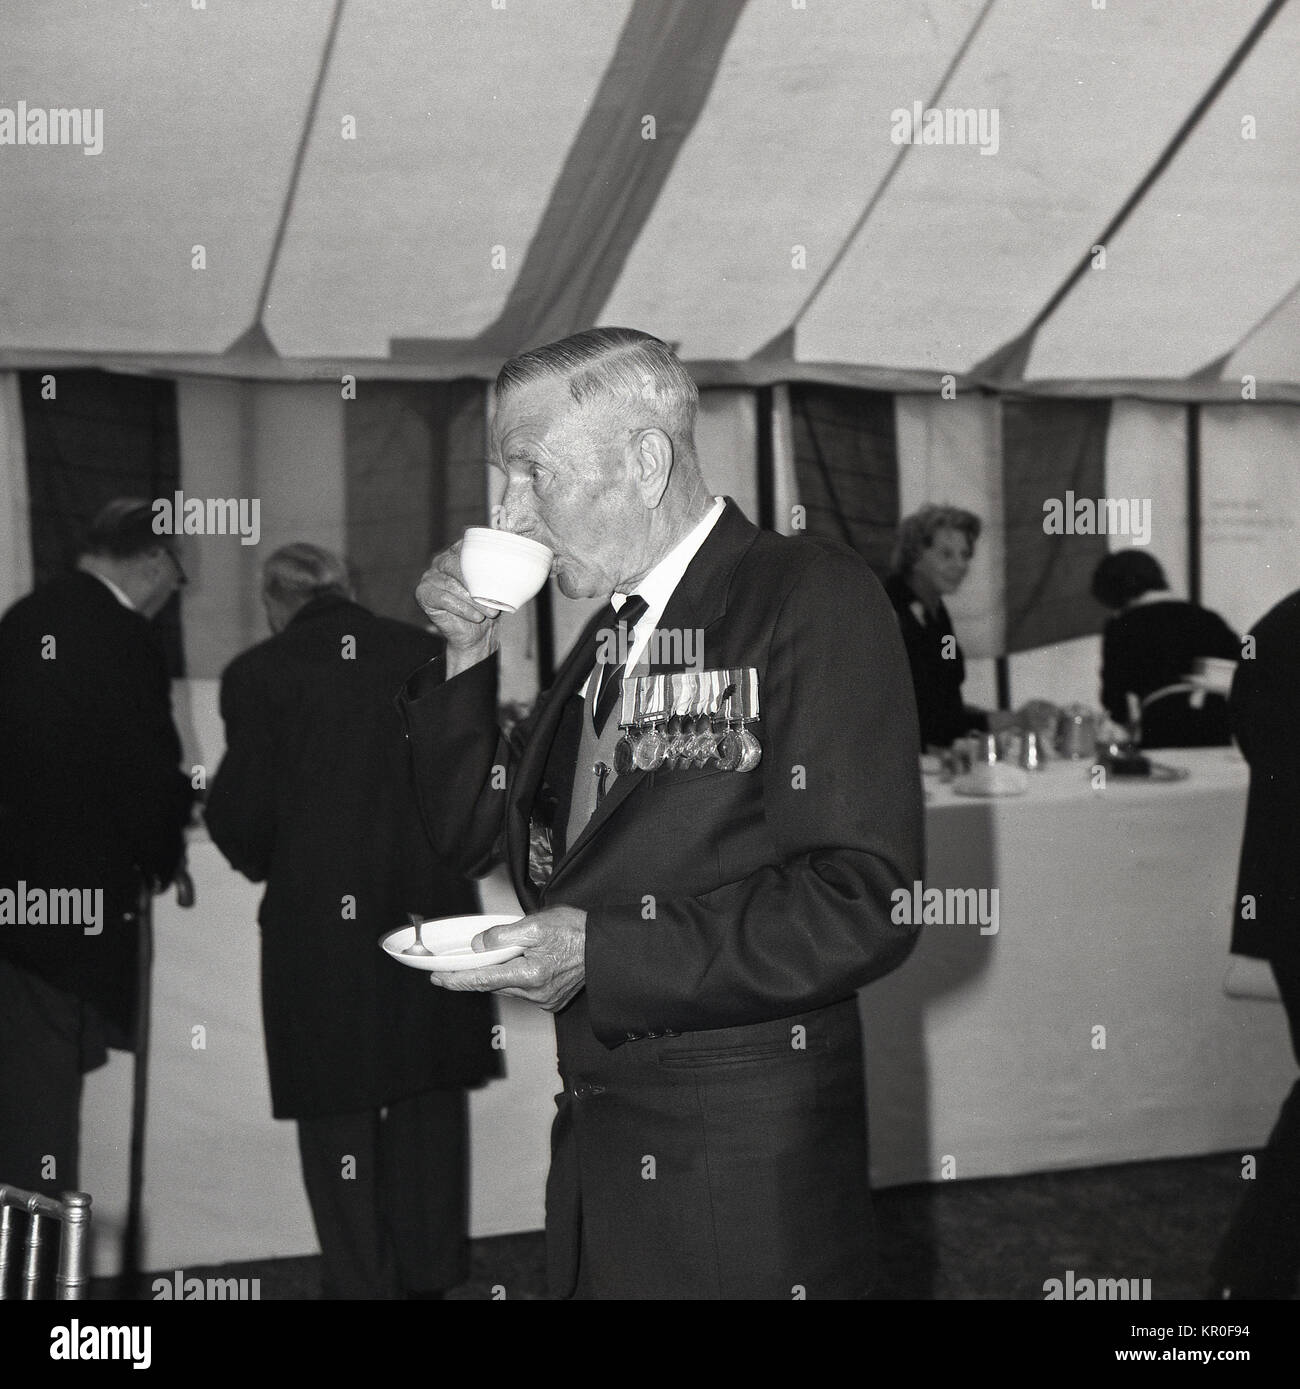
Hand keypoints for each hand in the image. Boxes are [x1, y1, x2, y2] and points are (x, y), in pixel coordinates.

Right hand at [414, 541, 498, 670]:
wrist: (475, 635)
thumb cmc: (486, 607)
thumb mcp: (497, 587)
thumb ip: (500, 572)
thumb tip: (518, 561)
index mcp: (458, 552)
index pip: (467, 547)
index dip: (483, 558)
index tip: (499, 574)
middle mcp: (441, 561)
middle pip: (456, 564)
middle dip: (478, 584)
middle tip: (496, 603)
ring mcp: (430, 576)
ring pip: (452, 584)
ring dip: (473, 600)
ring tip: (490, 612)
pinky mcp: (423, 594)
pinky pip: (443, 599)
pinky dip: (463, 609)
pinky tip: (476, 617)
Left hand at [427, 905, 586, 1011]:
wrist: (606, 946)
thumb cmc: (577, 932)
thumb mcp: (537, 924)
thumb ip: (503, 935)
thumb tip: (479, 944)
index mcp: (530, 975)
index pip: (483, 980)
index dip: (458, 979)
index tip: (439, 978)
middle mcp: (536, 993)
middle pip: (494, 985)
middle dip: (473, 976)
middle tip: (452, 969)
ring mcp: (545, 998)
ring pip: (508, 988)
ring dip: (494, 976)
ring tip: (483, 962)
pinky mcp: (552, 998)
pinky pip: (523, 990)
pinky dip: (513, 979)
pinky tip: (513, 966)